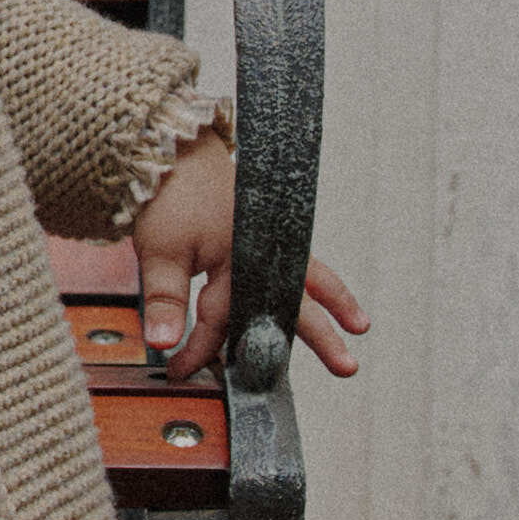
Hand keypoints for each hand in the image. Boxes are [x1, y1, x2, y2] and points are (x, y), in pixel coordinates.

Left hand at [132, 136, 369, 383]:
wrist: (174, 150)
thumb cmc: (169, 197)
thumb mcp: (159, 250)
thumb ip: (164, 299)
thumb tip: (163, 343)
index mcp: (236, 258)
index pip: (221, 321)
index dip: (199, 349)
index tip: (179, 369)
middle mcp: (261, 250)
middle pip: (293, 302)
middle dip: (320, 338)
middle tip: (347, 367)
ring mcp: (270, 238)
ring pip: (307, 278)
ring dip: (334, 303)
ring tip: (359, 327)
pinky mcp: (267, 231)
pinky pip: (298, 262)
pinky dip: (316, 282)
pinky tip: (332, 295)